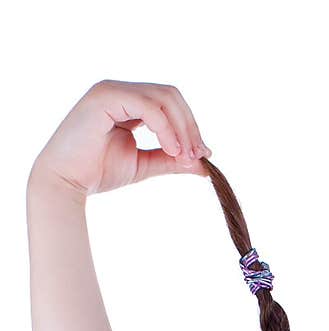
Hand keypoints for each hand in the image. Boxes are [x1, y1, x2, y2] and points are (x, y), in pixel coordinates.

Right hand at [29, 79, 212, 197]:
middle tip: (198, 155)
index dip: (190, 126)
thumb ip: (170, 160)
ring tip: (186, 156)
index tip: (202, 155)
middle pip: (170, 95)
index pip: (169, 103)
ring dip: (182, 128)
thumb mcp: (143, 164)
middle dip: (190, 125)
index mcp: (127, 102)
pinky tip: (172, 150)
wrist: (65, 181)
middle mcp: (120, 90)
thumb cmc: (97, 172)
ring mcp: (112, 90)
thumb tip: (204, 164)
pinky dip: (166, 128)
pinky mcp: (106, 96)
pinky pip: (149, 106)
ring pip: (163, 97)